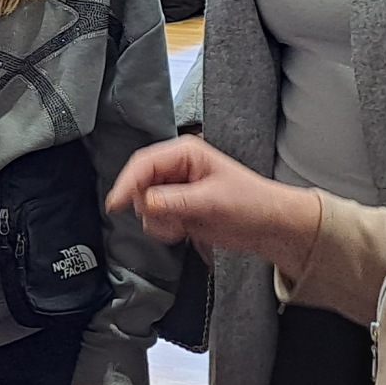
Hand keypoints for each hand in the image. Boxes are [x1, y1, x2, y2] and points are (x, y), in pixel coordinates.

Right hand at [108, 136, 321, 275]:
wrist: (269, 227)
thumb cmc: (251, 203)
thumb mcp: (213, 201)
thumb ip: (175, 201)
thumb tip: (144, 202)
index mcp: (185, 153)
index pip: (144, 163)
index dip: (127, 183)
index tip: (116, 204)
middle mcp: (175, 168)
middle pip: (139, 185)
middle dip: (149, 207)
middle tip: (171, 220)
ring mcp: (174, 190)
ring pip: (143, 206)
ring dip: (158, 221)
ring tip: (183, 225)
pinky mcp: (176, 209)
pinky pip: (154, 220)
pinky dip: (163, 229)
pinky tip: (184, 230)